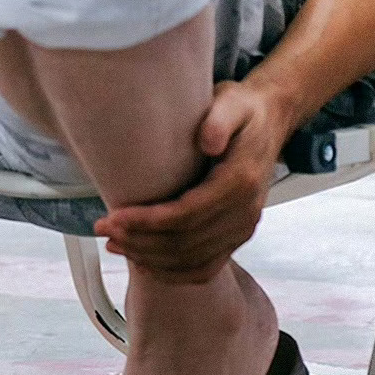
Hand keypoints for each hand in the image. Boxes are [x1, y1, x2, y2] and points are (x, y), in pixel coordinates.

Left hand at [96, 80, 290, 283]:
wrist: (271, 122)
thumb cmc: (244, 111)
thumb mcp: (233, 102)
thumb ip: (220, 118)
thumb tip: (207, 141)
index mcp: (240, 182)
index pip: (187, 215)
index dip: (147, 221)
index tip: (114, 215)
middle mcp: (245, 213)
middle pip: (185, 243)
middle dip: (140, 241)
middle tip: (104, 229)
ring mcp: (243, 229)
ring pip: (192, 261)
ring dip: (150, 259)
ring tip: (116, 244)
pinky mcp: (237, 237)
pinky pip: (205, 268)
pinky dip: (173, 273)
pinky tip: (146, 264)